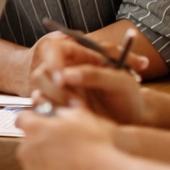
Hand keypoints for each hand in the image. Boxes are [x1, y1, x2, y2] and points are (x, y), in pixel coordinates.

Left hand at [15, 103, 120, 169]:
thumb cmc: (93, 145)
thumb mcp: (81, 117)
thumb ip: (64, 109)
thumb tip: (61, 106)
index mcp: (33, 129)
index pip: (21, 118)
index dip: (32, 119)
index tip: (40, 123)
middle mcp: (26, 150)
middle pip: (28, 142)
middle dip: (40, 142)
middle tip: (61, 145)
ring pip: (33, 162)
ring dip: (44, 161)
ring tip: (67, 162)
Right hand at [30, 27, 150, 117]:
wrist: (130, 121)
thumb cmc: (127, 95)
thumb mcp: (120, 80)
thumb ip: (95, 74)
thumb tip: (66, 75)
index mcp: (79, 54)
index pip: (54, 48)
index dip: (53, 60)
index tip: (61, 78)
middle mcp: (64, 69)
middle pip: (42, 71)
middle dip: (54, 88)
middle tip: (74, 101)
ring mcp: (57, 89)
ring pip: (39, 90)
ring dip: (56, 102)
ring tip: (79, 110)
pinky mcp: (55, 106)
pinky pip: (42, 107)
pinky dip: (54, 113)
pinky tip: (73, 117)